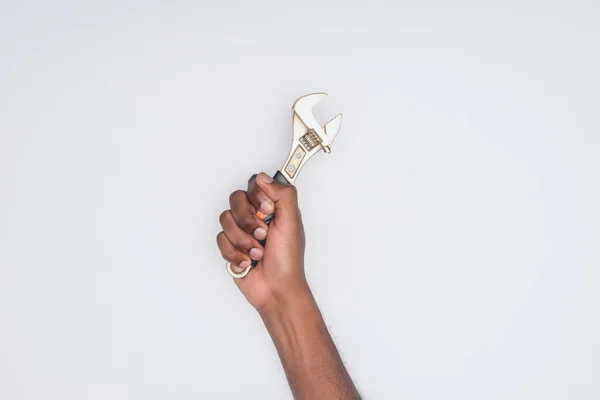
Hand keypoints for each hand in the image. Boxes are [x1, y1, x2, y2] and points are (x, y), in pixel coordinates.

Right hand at [217, 172, 307, 311]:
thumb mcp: (292, 223)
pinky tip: (248, 262)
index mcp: (272, 206)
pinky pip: (220, 239)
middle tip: (263, 234)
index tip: (268, 209)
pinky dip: (235, 253)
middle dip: (248, 221)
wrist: (276, 290)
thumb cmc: (288, 260)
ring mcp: (241, 230)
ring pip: (225, 219)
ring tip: (257, 253)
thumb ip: (283, 195)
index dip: (257, 195)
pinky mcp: (229, 246)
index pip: (254, 184)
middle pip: (235, 199)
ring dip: (243, 240)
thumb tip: (263, 177)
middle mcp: (255, 215)